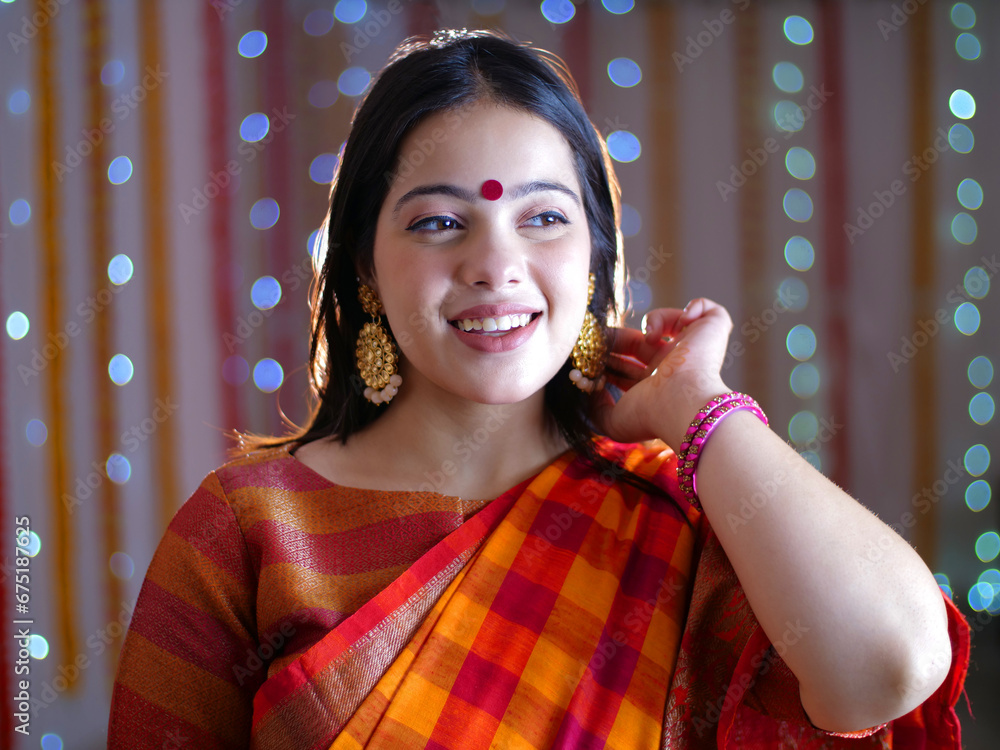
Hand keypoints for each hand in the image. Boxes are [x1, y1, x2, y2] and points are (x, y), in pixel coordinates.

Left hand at [592, 297, 733, 447]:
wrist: (682, 402)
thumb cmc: (650, 414)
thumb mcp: (612, 421)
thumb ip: (595, 409)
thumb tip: (592, 389)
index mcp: (653, 387)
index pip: (627, 366)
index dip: (607, 359)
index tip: (589, 356)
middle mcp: (674, 366)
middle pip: (641, 343)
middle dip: (618, 339)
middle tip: (600, 339)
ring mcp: (694, 348)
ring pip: (671, 322)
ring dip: (653, 321)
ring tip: (649, 337)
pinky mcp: (713, 330)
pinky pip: (707, 308)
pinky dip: (694, 306)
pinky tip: (682, 322)